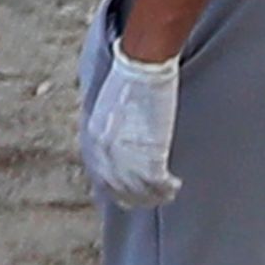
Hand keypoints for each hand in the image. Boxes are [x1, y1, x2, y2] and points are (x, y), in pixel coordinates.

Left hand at [78, 40, 182, 209]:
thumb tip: (116, 143)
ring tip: (166, 192)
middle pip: (117, 187)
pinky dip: (166, 189)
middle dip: (135, 197)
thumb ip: (108, 130)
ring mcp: (124, 154)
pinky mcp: (147, 153)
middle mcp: (103, 150)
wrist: (140, 67)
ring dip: (153, 196)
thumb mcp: (107, 109)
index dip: (114, 188)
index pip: (99, 175)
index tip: (127, 193)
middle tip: (150, 197)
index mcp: (91, 137)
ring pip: (137, 190)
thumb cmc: (128, 80)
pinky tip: (174, 185)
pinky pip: (155, 183)